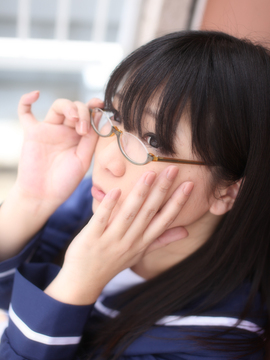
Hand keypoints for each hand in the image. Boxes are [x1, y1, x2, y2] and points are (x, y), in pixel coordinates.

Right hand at [15, 91, 101, 206]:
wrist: (43, 195)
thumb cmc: (65, 181)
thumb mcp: (83, 161)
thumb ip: (90, 141)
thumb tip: (99, 119)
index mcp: (80, 137)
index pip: (88, 116)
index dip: (94, 108)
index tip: (100, 105)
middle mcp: (66, 131)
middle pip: (75, 108)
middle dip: (83, 113)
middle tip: (84, 129)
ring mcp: (49, 130)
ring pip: (58, 106)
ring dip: (69, 107)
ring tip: (74, 120)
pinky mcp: (32, 133)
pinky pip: (25, 113)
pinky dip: (26, 101)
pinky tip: (36, 94)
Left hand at [45, 166, 192, 304]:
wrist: (84, 280)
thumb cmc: (113, 262)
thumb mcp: (140, 253)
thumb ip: (161, 240)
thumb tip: (186, 231)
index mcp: (142, 242)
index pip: (165, 220)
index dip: (178, 202)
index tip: (189, 184)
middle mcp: (130, 241)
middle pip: (149, 212)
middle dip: (162, 190)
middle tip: (172, 169)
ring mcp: (111, 240)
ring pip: (129, 213)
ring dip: (140, 194)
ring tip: (150, 174)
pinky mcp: (92, 238)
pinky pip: (102, 220)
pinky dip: (109, 206)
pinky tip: (116, 190)